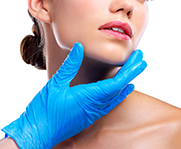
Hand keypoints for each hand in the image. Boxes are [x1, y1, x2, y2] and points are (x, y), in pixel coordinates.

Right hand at [2, 42, 146, 148]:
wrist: (38, 133)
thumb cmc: (44, 110)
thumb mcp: (56, 83)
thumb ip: (70, 65)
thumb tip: (79, 47)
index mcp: (89, 96)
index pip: (117, 82)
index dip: (130, 69)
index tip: (139, 58)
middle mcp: (95, 106)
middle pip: (120, 87)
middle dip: (132, 72)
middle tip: (142, 59)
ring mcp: (93, 113)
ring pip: (117, 96)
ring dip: (127, 81)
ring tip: (135, 70)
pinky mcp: (89, 116)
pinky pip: (110, 104)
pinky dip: (120, 94)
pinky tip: (124, 90)